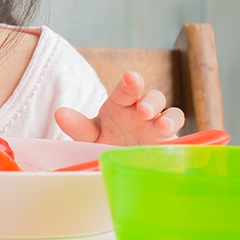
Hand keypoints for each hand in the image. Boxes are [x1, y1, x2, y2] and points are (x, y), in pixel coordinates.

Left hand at [53, 71, 183, 145]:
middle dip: (150, 100)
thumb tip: (59, 114)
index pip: (126, 90)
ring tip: (160, 126)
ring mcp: (158, 125)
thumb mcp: (91, 135)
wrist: (123, 161)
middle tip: (143, 110)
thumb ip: (78, 126)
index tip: (131, 78)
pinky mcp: (171, 142)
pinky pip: (180, 134)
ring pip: (170, 113)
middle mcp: (142, 111)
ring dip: (167, 118)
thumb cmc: (107, 141)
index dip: (130, 84)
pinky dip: (179, 135)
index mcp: (121, 105)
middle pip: (152, 97)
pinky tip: (175, 142)